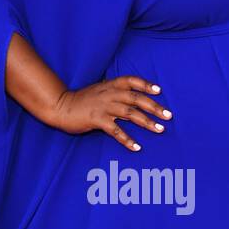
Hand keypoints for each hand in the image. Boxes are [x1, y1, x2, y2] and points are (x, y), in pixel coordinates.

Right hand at [50, 75, 170, 150]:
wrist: (60, 106)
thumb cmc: (81, 100)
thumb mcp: (99, 91)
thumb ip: (114, 93)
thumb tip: (132, 100)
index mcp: (110, 85)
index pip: (132, 81)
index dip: (146, 85)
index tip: (159, 91)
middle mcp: (109, 94)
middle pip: (136, 98)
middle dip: (154, 107)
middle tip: (168, 116)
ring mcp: (103, 107)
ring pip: (130, 113)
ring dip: (147, 122)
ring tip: (160, 130)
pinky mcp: (97, 120)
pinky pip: (116, 131)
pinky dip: (127, 139)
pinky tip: (137, 147)